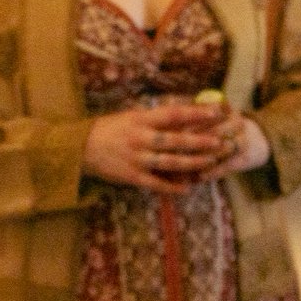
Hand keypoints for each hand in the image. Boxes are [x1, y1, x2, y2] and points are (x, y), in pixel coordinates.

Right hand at [82, 100, 267, 192]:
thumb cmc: (109, 129)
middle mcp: (141, 138)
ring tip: (210, 162)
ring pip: (170, 162)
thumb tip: (183, 114)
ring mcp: (137, 159)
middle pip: (177, 140)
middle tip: (220, 142)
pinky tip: (187, 188)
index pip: (174, 114)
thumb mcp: (131, 116)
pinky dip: (172, 186)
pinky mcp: (132, 177)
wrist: (81, 148)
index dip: (196, 113)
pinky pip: (156, 183)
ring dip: (192, 163)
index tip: (216, 112)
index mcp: (141, 120)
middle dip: (200, 142)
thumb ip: (154, 118)